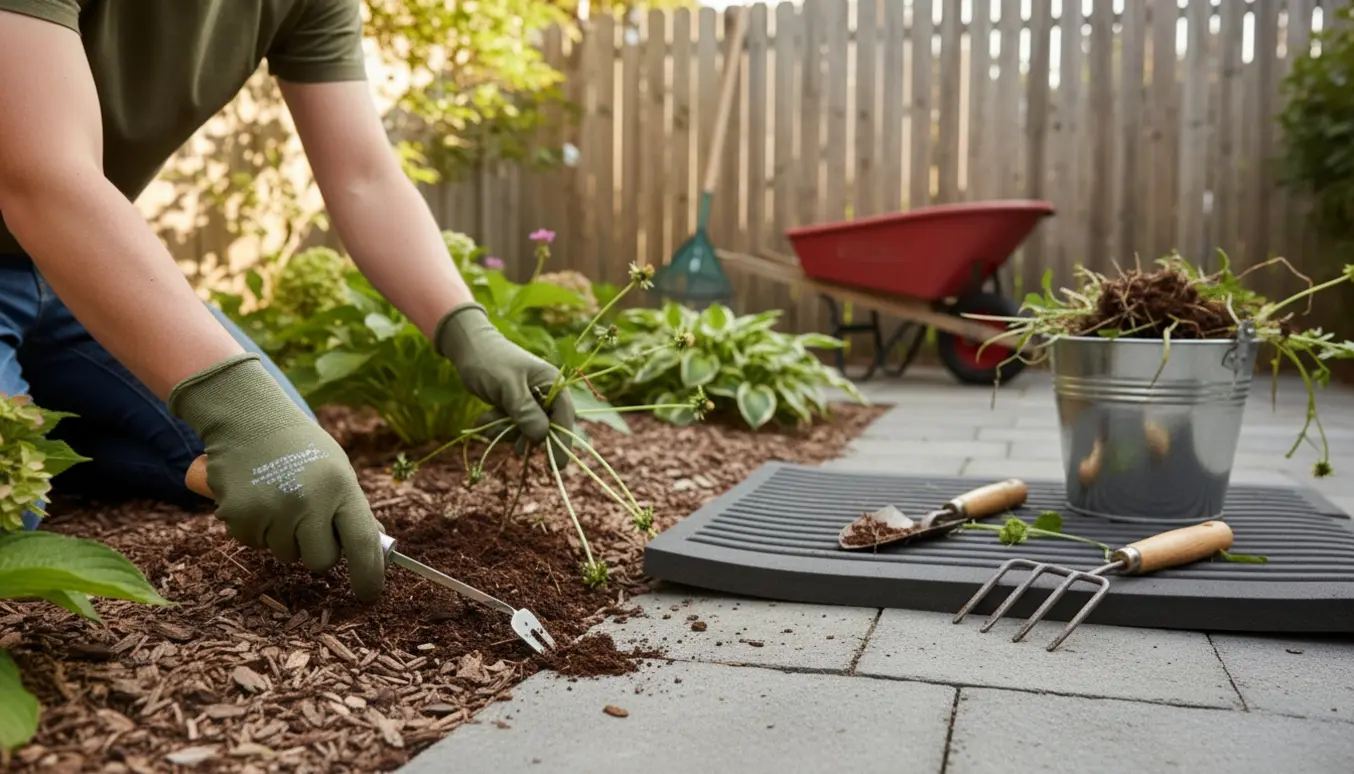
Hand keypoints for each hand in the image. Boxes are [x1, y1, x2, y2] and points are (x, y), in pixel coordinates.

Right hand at [168, 354, 385, 600]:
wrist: (248, 418)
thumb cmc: (300, 446)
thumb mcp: (337, 469)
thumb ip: (352, 508)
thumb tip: (375, 549)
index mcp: (341, 487)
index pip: (362, 543)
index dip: (369, 574)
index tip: (370, 593)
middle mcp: (308, 501)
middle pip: (321, 560)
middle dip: (318, 550)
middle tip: (309, 520)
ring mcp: (272, 510)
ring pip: (286, 554)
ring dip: (285, 537)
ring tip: (279, 498)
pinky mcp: (239, 516)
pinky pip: (255, 544)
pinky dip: (257, 530)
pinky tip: (257, 498)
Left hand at [434, 303, 575, 468]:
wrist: (467, 348)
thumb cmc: (489, 360)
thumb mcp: (507, 385)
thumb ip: (525, 411)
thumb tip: (542, 436)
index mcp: (552, 383)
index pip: (564, 416)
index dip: (561, 441)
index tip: (556, 465)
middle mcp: (545, 393)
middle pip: (545, 428)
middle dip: (523, 435)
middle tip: (508, 442)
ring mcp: (530, 401)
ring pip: (525, 431)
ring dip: (505, 432)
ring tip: (486, 421)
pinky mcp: (515, 407)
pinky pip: (512, 427)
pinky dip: (497, 427)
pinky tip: (483, 420)